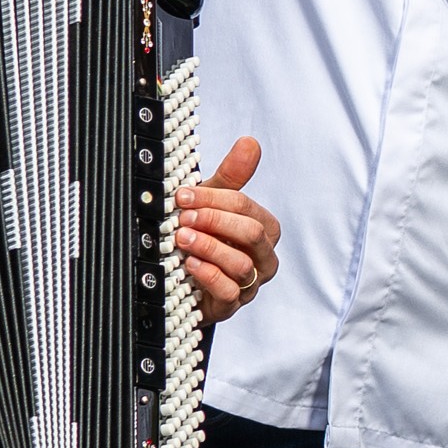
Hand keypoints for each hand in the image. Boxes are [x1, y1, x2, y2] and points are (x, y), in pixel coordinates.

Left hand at [178, 136, 278, 320]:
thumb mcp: (214, 204)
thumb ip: (233, 175)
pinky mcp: (232, 306)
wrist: (188, 281)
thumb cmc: (207, 237)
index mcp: (264, 230)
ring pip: (242, 264)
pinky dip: (209, 276)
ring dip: (209, 247)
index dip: (215, 200)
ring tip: (182, 238)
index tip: (184, 195)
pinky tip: (190, 264)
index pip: (247, 208)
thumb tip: (250, 142)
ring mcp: (250, 284)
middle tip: (184, 217)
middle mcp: (263, 257)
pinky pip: (230, 292)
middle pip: (253, 234)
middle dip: (216, 221)